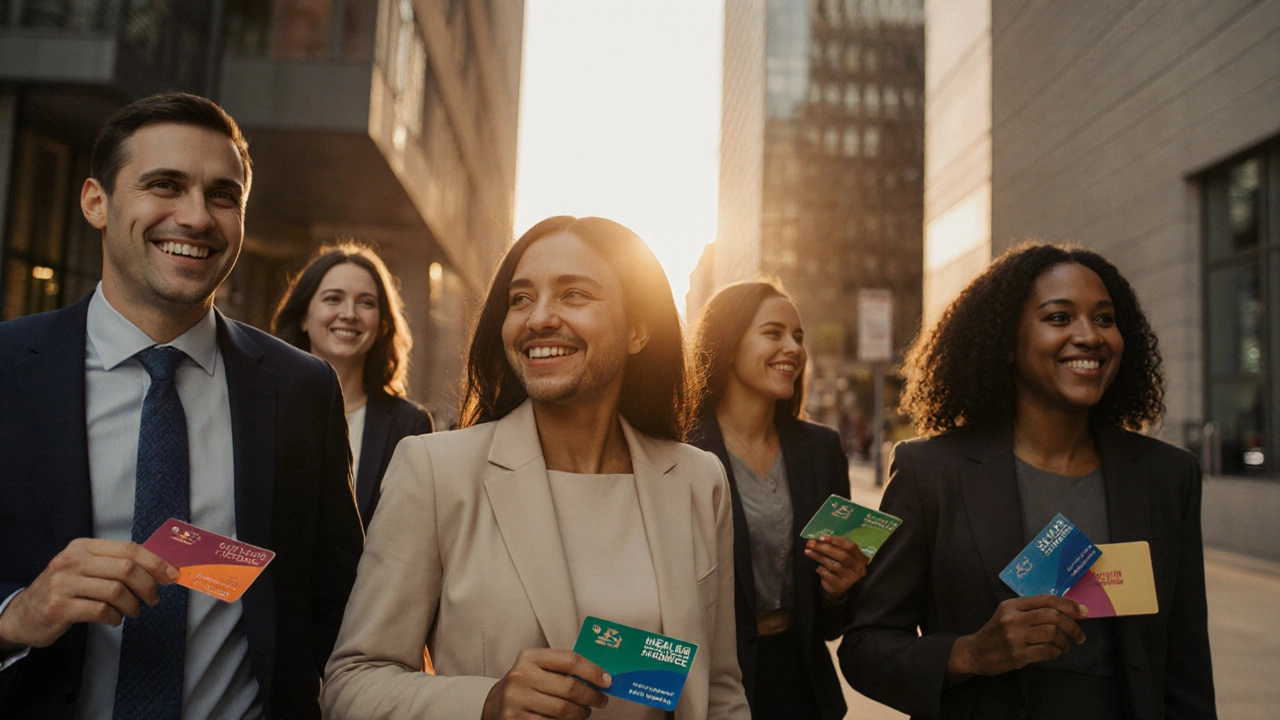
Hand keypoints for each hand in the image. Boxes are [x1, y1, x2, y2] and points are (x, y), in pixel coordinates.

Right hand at [0, 539, 177, 649]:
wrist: (24, 614)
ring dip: (132, 605)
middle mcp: (71, 560)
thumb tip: (160, 568)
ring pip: (116, 590)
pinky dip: (115, 617)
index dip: (155, 562)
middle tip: (153, 599)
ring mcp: (63, 583)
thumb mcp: (85, 568)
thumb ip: (114, 564)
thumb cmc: (64, 590)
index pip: (128, 549)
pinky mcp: (59, 607)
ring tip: (132, 611)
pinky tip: (113, 619)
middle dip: (148, 586)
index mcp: (82, 547)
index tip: (172, 575)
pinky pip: (101, 611)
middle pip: (126, 568)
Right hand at [481, 648, 610, 719]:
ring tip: (584, 712)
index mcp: (530, 657)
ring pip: (563, 710)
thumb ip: (563, 669)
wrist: (494, 706)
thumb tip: (600, 677)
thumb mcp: (538, 669)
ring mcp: (516, 700)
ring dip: (580, 714)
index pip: (570, 660)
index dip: (593, 671)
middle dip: (591, 696)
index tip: (607, 681)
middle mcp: (521, 676)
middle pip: (569, 688)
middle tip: (600, 701)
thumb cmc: (526, 685)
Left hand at [805, 536, 868, 603]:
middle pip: (842, 556)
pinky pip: (828, 575)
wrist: (838, 588)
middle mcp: (857, 568)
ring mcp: (850, 578)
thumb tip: (817, 539)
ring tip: (808, 551)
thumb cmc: (839, 566)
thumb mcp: (841, 555)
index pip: (850, 546)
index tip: (821, 538)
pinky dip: (821, 569)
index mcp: (859, 557)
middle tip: (810, 543)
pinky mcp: (840, 586)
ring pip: (834, 565)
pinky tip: (817, 567)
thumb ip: (834, 547)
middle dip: (824, 548)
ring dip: (819, 557)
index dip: (836, 541)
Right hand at [947, 595, 1087, 678]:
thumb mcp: (1008, 614)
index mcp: (1012, 605)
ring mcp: (1014, 637)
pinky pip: (1047, 651)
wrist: (974, 653)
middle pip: (1053, 616)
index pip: (1046, 600)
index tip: (1083, 612)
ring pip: (1052, 633)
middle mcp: (1013, 618)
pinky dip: (1056, 652)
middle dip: (1072, 626)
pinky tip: (1055, 653)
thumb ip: (1031, 611)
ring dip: (1066, 641)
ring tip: (1066, 645)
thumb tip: (1065, 611)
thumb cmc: (995, 633)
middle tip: (1079, 635)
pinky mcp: (1017, 655)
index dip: (1068, 604)